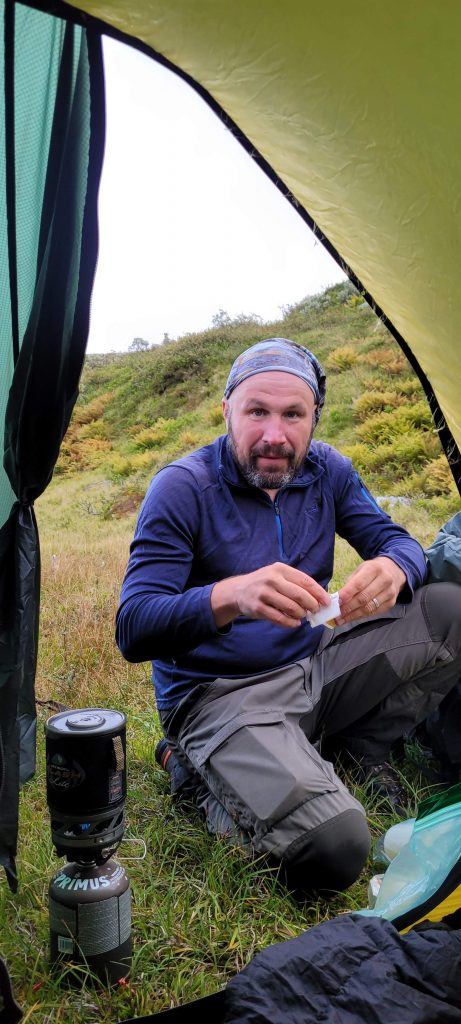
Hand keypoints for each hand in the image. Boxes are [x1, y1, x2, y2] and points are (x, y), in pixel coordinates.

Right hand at [211, 562, 330, 628]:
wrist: (238, 591)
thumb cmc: (264, 584)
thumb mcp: (278, 576)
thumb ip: (296, 584)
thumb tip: (319, 597)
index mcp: (280, 569)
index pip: (305, 581)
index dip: (318, 593)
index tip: (327, 602)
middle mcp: (271, 579)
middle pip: (299, 595)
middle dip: (312, 605)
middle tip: (316, 611)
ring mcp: (263, 594)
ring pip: (290, 607)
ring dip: (301, 614)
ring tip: (303, 616)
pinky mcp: (257, 608)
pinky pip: (279, 618)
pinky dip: (290, 623)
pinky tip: (294, 623)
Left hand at [336, 556, 406, 624]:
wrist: (393, 572)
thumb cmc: (371, 571)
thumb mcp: (360, 570)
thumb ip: (350, 583)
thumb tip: (336, 599)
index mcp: (374, 569)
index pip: (359, 584)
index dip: (347, 594)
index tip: (336, 601)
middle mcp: (385, 580)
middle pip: (364, 598)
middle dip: (348, 607)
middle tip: (336, 614)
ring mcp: (390, 592)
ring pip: (369, 607)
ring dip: (353, 615)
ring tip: (341, 619)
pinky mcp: (391, 603)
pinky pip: (373, 612)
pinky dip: (360, 616)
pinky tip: (351, 618)